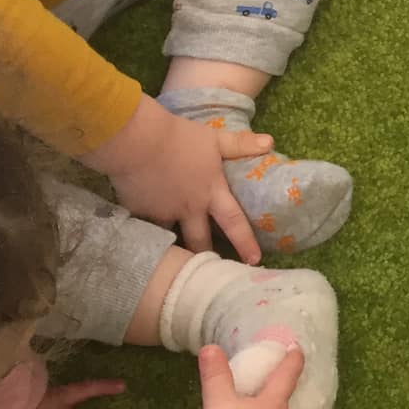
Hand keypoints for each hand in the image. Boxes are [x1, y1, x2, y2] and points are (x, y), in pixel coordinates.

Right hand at [91, 96, 271, 263]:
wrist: (137, 141)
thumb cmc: (179, 138)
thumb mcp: (214, 138)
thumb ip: (240, 144)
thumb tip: (270, 142)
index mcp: (211, 192)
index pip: (234, 222)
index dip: (245, 242)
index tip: (254, 261)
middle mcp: (189, 208)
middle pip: (200, 241)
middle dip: (205, 255)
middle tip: (209, 270)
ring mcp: (163, 213)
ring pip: (170, 238)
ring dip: (174, 247)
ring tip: (174, 257)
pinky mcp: (138, 213)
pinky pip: (144, 227)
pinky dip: (146, 230)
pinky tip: (142, 234)